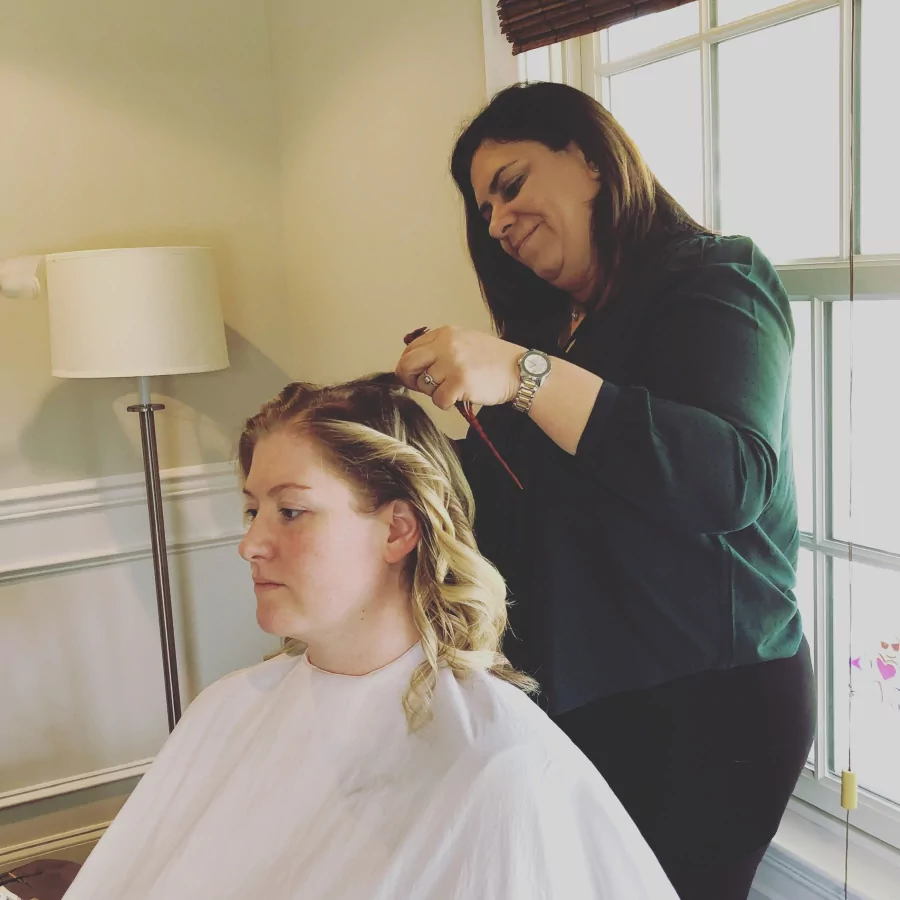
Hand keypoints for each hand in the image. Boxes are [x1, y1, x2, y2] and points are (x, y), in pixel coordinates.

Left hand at [395, 326, 523, 410]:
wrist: (520, 370)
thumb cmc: (493, 360)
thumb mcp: (464, 341)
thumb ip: (439, 348)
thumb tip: (412, 364)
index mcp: (445, 333)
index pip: (410, 349)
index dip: (410, 366)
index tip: (417, 376)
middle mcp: (446, 345)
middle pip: (407, 365)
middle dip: (411, 380)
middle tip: (424, 387)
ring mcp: (452, 363)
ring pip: (424, 386)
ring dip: (435, 393)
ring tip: (454, 388)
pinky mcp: (460, 382)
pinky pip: (438, 400)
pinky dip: (447, 403)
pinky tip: (461, 397)